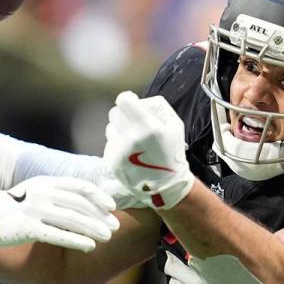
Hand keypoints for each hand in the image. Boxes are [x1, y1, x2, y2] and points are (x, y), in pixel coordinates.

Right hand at [0, 177, 118, 255]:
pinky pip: (58, 235)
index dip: (98, 196)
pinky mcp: (27, 228)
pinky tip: (90, 246)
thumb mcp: (31, 194)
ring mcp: (33, 210)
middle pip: (79, 204)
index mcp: (43, 182)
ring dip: (93, 228)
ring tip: (106, 237)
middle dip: (100, 216)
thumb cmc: (8, 208)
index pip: (78, 186)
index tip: (112, 206)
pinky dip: (77, 240)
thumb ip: (53, 195)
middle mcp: (40, 193)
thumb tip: (81, 204)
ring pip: (72, 219)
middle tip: (114, 227)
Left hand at [103, 91, 194, 208]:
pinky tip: (129, 153)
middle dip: (123, 115)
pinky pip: (109, 144)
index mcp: (148, 126)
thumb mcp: (174, 123)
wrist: (167, 184)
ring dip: (119, 130)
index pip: (123, 100)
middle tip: (133, 123)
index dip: (127, 99)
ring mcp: (120, 152)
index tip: (131, 103)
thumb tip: (136, 100)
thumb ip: (157, 106)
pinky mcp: (112, 162)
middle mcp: (132, 138)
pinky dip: (117, 145)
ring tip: (133, 141)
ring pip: (109, 128)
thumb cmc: (172, 151)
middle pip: (114, 113)